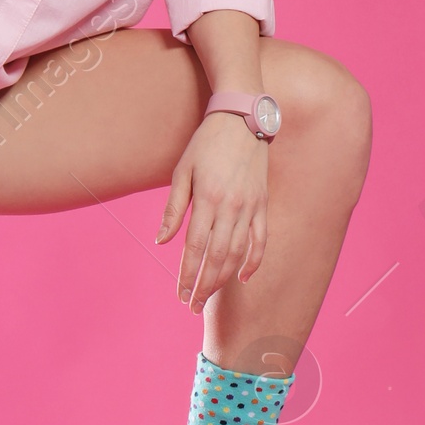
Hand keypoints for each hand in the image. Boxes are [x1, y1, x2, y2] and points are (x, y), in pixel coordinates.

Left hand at [157, 115, 269, 309]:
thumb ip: (173, 209)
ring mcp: (250, 207)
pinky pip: (260, 240)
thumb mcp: (182, 171)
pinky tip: (242, 278)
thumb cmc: (206, 144)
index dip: (187, 274)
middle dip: (204, 285)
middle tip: (192, 305)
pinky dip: (253, 262)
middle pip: (217, 257)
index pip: (195, 248)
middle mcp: (231, 207)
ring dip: (223, 279)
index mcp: (208, 199)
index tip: (180, 294)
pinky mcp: (262, 205)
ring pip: (238, 254)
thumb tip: (161, 241)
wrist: (242, 119)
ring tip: (209, 296)